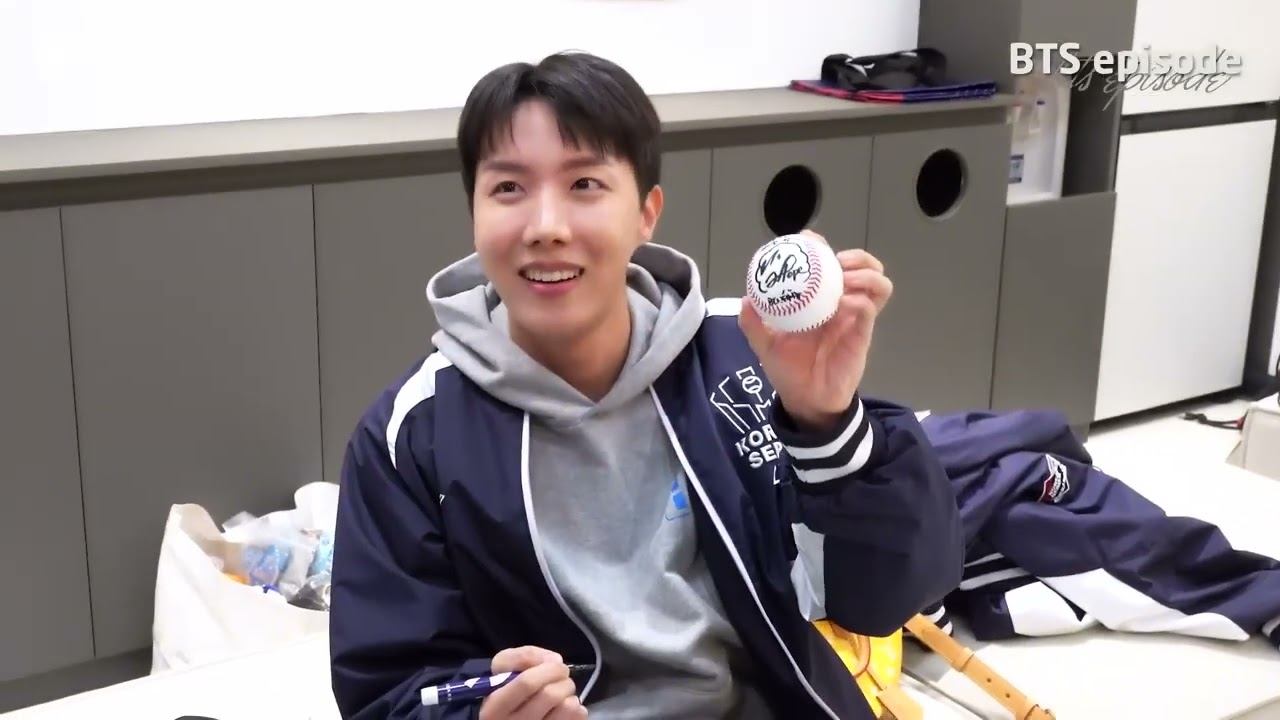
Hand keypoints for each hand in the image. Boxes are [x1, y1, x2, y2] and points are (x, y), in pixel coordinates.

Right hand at [478, 646, 587, 719]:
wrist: (506, 716)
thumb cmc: (504, 689)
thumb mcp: (502, 667)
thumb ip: (524, 656)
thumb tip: (553, 661)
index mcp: (496, 707)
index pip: (527, 683)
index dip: (548, 669)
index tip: (557, 665)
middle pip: (550, 695)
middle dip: (563, 680)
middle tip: (562, 678)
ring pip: (566, 709)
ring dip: (570, 695)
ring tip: (563, 694)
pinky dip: (577, 710)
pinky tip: (565, 708)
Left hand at [739, 230, 892, 432]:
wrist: (805, 401)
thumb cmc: (788, 370)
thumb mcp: (765, 345)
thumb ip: (754, 324)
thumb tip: (746, 300)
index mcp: (817, 299)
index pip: (826, 263)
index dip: (820, 246)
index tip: (808, 240)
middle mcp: (839, 302)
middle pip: (861, 266)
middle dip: (856, 256)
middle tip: (837, 260)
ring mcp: (854, 317)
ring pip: (876, 283)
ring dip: (866, 274)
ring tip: (847, 278)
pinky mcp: (862, 334)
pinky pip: (869, 309)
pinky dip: (862, 300)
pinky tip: (845, 303)